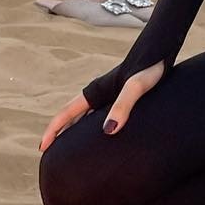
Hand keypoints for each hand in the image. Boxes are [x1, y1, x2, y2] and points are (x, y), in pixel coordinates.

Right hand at [37, 59, 166, 153]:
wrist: (162, 50)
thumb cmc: (150, 67)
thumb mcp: (136, 87)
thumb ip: (122, 106)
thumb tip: (108, 131)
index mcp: (96, 90)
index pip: (67, 113)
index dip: (53, 130)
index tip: (42, 147)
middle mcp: (99, 92)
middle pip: (71, 115)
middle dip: (59, 133)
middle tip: (50, 154)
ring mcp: (109, 93)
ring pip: (84, 115)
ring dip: (74, 130)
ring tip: (69, 150)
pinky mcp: (121, 95)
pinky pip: (98, 114)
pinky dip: (92, 127)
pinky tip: (100, 136)